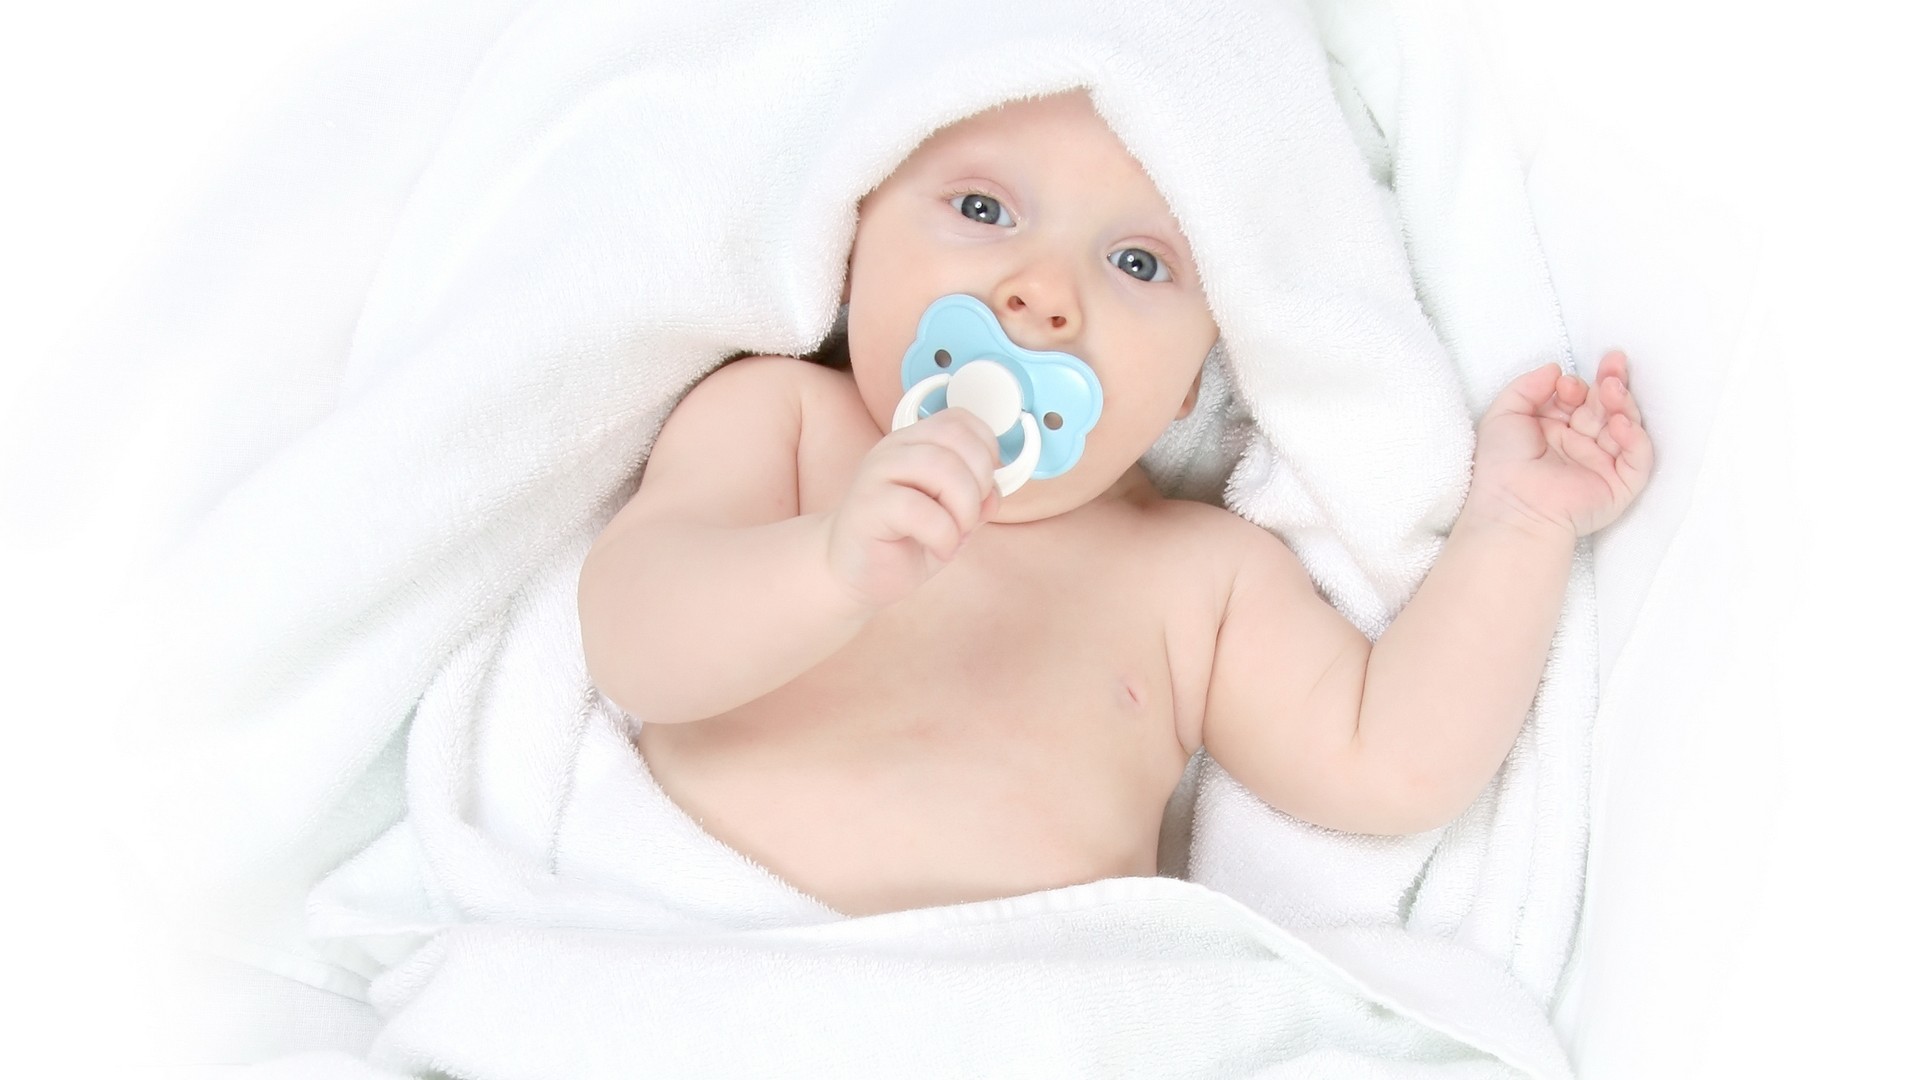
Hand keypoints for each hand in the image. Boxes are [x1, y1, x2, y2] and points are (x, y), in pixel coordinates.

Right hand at [825, 408, 1002, 609]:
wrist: (855, 573)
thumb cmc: (904, 541)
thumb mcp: (952, 516)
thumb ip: (976, 498)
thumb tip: (994, 494)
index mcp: (915, 442)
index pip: (960, 420)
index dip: (986, 451)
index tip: (983, 488)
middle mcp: (894, 449)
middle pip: (956, 438)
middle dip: (980, 482)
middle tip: (970, 518)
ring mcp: (877, 473)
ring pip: (941, 466)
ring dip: (964, 508)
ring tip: (956, 534)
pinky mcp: (868, 505)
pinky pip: (919, 509)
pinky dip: (944, 535)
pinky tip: (940, 549)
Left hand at [1463, 350, 1653, 538]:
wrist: (1510, 507)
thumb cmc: (1501, 466)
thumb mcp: (1505, 414)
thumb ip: (1528, 386)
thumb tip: (1556, 368)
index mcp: (1556, 430)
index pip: (1580, 399)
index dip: (1578, 386)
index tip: (1566, 384)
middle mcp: (1580, 446)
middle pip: (1606, 407)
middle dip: (1611, 383)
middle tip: (1614, 362)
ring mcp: (1601, 465)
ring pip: (1626, 427)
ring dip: (1623, 403)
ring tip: (1612, 389)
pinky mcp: (1619, 486)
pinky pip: (1638, 459)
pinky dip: (1635, 438)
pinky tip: (1621, 422)